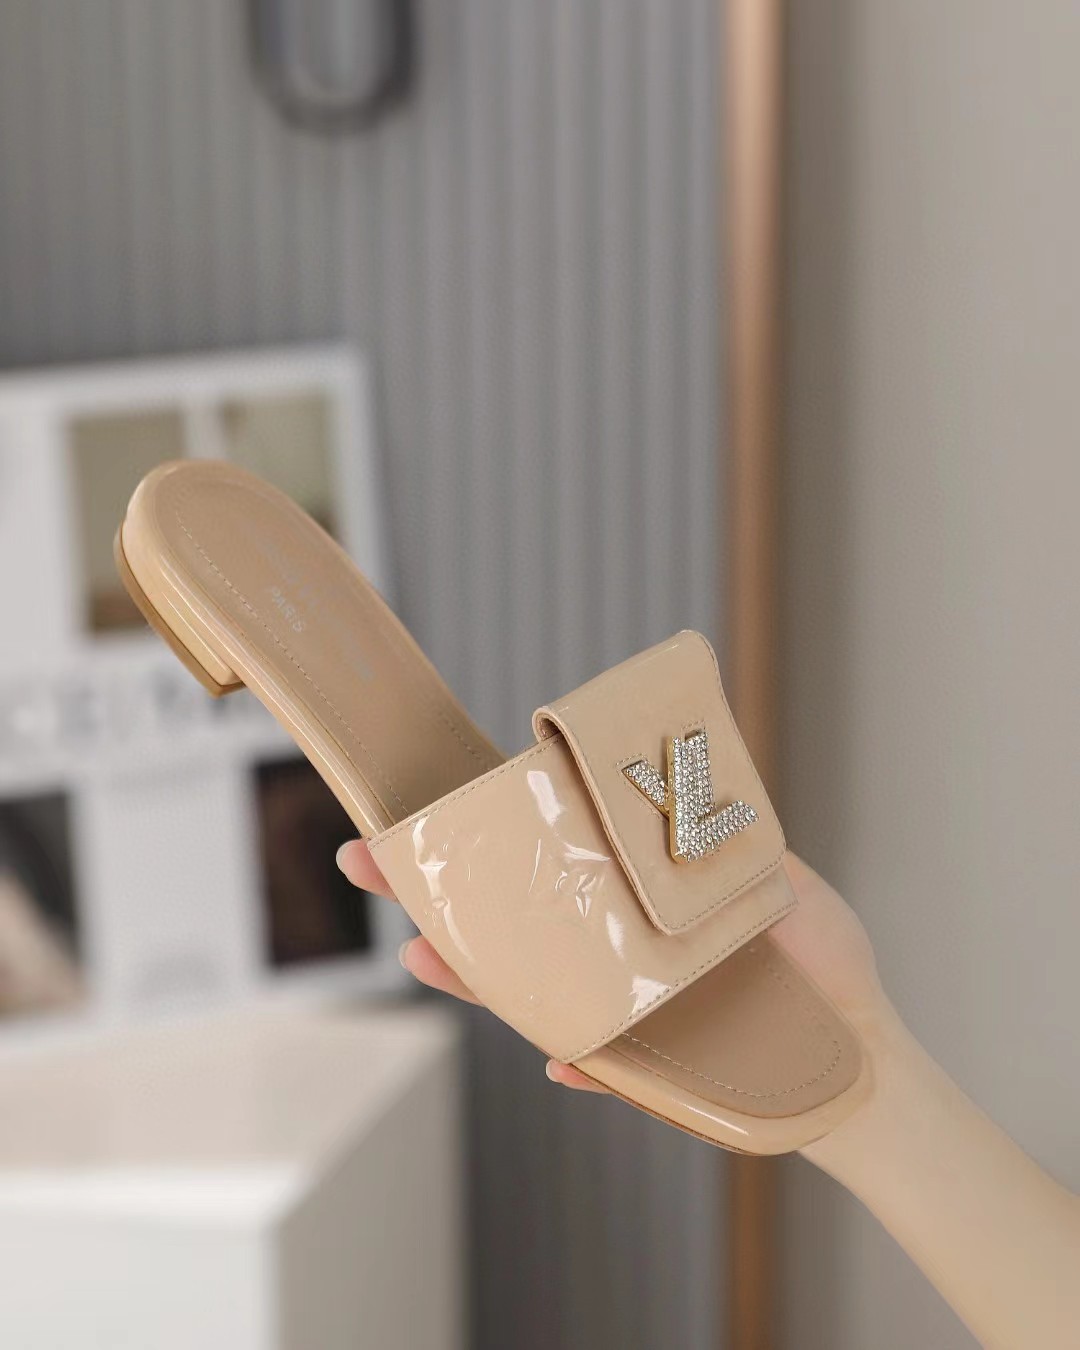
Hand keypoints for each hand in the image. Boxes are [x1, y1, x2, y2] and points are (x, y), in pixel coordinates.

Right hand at [336, 841, 886, 1093]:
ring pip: (532, 994)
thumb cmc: (822, 963)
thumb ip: (722, 837)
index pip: (547, 865)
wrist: (865, 1050)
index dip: (482, 837)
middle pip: (510, 925)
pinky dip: (587, 1069)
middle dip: (433, 893)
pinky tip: (557, 1061)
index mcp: (629, 907)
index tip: (423, 807)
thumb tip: (675, 787)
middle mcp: (612, 958)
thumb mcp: (777, 878)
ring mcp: (625, 1014)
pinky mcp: (657, 1071)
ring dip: (477, 978)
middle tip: (365, 859)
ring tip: (423, 952)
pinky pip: (608, 1072)